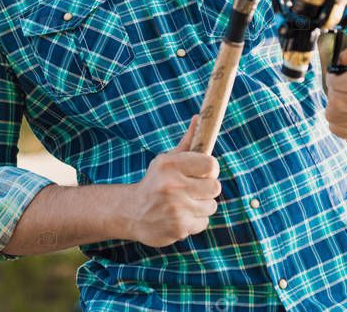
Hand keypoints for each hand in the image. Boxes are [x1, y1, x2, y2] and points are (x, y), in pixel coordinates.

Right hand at [125, 114, 221, 247]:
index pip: (211, 165)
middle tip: (194, 189)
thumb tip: (199, 118)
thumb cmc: (155, 182)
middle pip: (215, 187)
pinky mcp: (178, 228)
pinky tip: (180, 216)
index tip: (203, 173)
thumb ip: (187, 142)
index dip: (210, 170)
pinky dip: (195, 221)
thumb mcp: (167, 160)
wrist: (131, 211)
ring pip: (211, 206)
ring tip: (184, 204)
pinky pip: (203, 223)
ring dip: (201, 206)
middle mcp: (172, 186)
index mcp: (170, 165)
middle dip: (207, 189)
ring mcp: (176, 209)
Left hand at [324, 46, 346, 142]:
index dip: (334, 81)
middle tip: (337, 90)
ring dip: (331, 107)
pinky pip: (337, 130)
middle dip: (331, 94)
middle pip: (339, 102)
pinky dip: (334, 121)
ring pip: (335, 117)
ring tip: (340, 100)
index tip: (334, 78)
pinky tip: (343, 112)